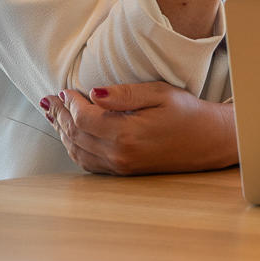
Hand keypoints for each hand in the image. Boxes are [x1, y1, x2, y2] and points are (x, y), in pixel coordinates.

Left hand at [40, 82, 237, 175]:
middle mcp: (119, 155)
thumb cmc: (188, 113)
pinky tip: (72, 136)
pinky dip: (75, 147)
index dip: (70, 103)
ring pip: (78, 151)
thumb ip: (125, 94)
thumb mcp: (160, 94)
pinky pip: (89, 162)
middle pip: (75, 136)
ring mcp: (120, 167)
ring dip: (62, 132)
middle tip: (49, 100)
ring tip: (54, 115)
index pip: (83, 118)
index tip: (66, 89)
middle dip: (59, 116)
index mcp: (126, 134)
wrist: (210, 140)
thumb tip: (94, 93)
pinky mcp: (124, 171)